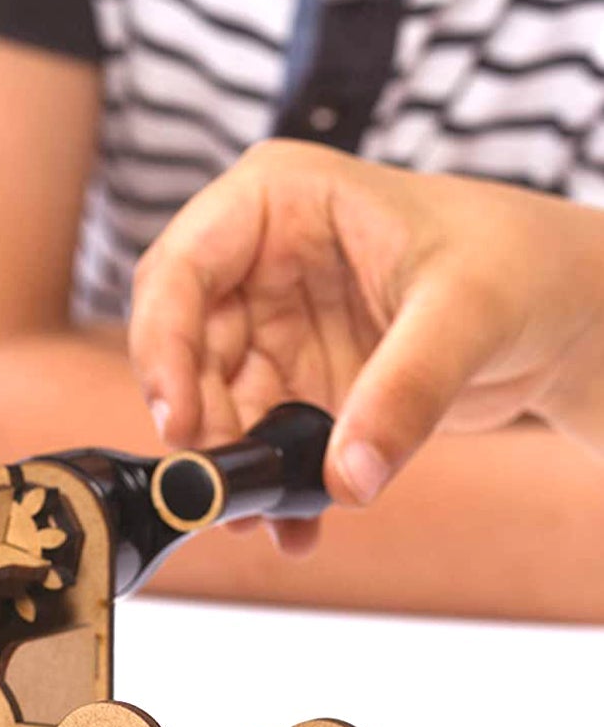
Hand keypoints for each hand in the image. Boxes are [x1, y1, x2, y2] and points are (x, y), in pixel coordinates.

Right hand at [128, 140, 603, 551]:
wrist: (565, 310)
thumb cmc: (522, 263)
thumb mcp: (468, 312)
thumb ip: (405, 392)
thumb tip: (346, 478)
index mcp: (277, 201)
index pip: (179, 269)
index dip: (163, 344)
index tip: (181, 421)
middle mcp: (256, 262)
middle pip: (182, 347)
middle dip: (198, 421)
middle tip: (222, 485)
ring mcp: (270, 325)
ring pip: (212, 404)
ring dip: (233, 468)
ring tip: (266, 518)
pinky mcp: (292, 381)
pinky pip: (257, 441)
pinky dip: (271, 487)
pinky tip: (295, 525)